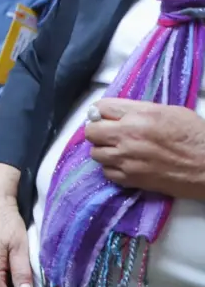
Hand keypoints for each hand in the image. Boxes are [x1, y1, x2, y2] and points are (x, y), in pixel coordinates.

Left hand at [86, 99, 204, 198]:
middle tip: (109, 133)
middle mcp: (128, 137)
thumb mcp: (169, 111)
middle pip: (91, 131)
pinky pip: (107, 172)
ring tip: (119, 150)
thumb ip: (138, 110)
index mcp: (139, 116)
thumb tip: (118, 112)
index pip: (101, 107)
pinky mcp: (131, 179)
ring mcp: (127, 160)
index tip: (104, 116)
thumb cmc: (195, 137)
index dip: (101, 111)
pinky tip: (125, 164)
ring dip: (104, 150)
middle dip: (98, 130)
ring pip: (95, 153)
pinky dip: (112, 168)